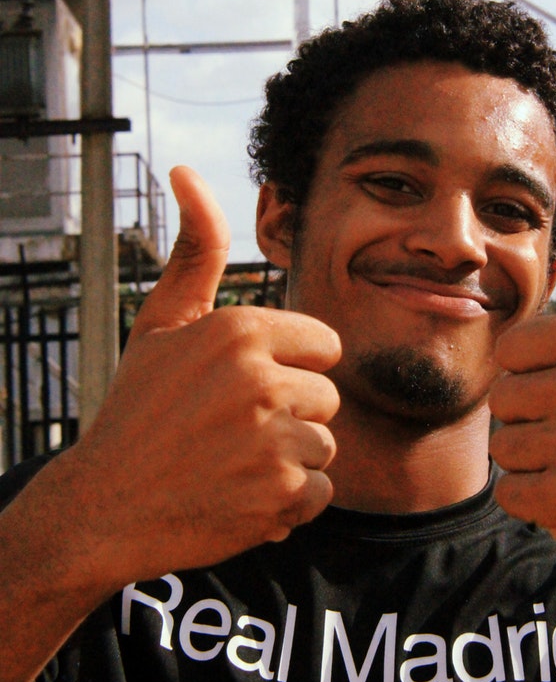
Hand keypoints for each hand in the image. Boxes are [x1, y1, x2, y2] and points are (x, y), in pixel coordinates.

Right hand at [58, 167, 340, 585]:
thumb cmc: (137, 411)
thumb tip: (187, 172)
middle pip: (328, 396)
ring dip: (288, 460)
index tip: (249, 386)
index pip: (324, 344)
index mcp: (239, 330)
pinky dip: (287, 503)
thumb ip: (195, 252)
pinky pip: (319, 493)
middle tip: (232, 430)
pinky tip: (239, 497)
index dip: (291, 367)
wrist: (101, 509)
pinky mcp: (279, 496)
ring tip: (232, 464)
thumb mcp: (161, 324)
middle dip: (290, 415)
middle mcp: (260, 379)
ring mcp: (271, 440)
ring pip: (325, 445)